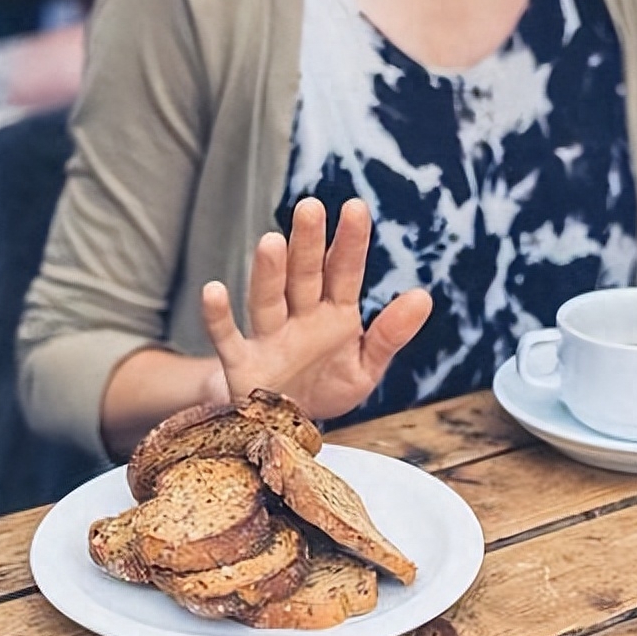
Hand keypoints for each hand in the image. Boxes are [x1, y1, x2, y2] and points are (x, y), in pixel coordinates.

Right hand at [201, 197, 431, 419]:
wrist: (286, 428)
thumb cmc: (326, 387)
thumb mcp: (366, 367)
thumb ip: (391, 334)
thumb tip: (423, 297)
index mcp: (334, 314)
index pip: (344, 272)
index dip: (350, 242)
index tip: (355, 207)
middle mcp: (300, 317)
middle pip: (303, 276)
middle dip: (306, 244)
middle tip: (310, 208)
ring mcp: (269, 338)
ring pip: (268, 299)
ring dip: (269, 273)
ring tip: (272, 242)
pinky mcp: (242, 364)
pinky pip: (227, 338)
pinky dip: (218, 318)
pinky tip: (213, 291)